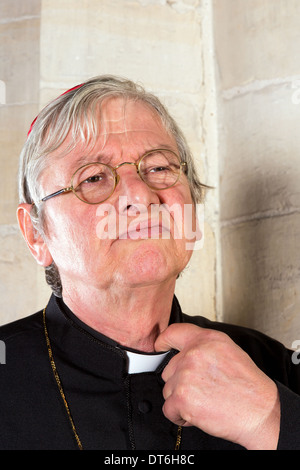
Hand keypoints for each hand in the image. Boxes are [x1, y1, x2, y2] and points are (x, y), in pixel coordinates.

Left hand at [155, 323, 279, 449]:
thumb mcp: (229, 352)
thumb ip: (204, 347)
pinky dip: (180, 416)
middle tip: (202, 390)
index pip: (173, 332)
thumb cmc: (249, 386)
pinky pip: (169, 409)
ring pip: (169, 389)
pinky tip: (198, 413)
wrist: (260, 412)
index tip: (160, 346)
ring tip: (204, 401)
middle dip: (180, 382)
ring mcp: (186, 375)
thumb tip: (186, 352)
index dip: (163, 341)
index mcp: (207, 340)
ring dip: (181, 399)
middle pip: (169, 368)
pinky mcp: (182, 398)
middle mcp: (194, 354)